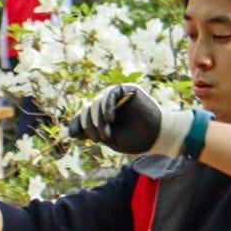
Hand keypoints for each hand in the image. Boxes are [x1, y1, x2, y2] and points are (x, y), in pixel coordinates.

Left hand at [67, 84, 192, 156]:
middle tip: (98, 139)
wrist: (159, 136)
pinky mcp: (126, 89)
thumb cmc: (137, 140)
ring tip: (106, 134)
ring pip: (97, 102)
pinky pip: (110, 94)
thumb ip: (93, 133)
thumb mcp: (111, 140)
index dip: (77, 124)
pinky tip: (110, 119)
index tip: (72, 135)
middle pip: (88, 109)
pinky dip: (107, 106)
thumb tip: (71, 132)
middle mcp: (109, 105)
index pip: (85, 116)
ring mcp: (117, 97)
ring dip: (98, 119)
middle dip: (90, 125)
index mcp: (104, 117)